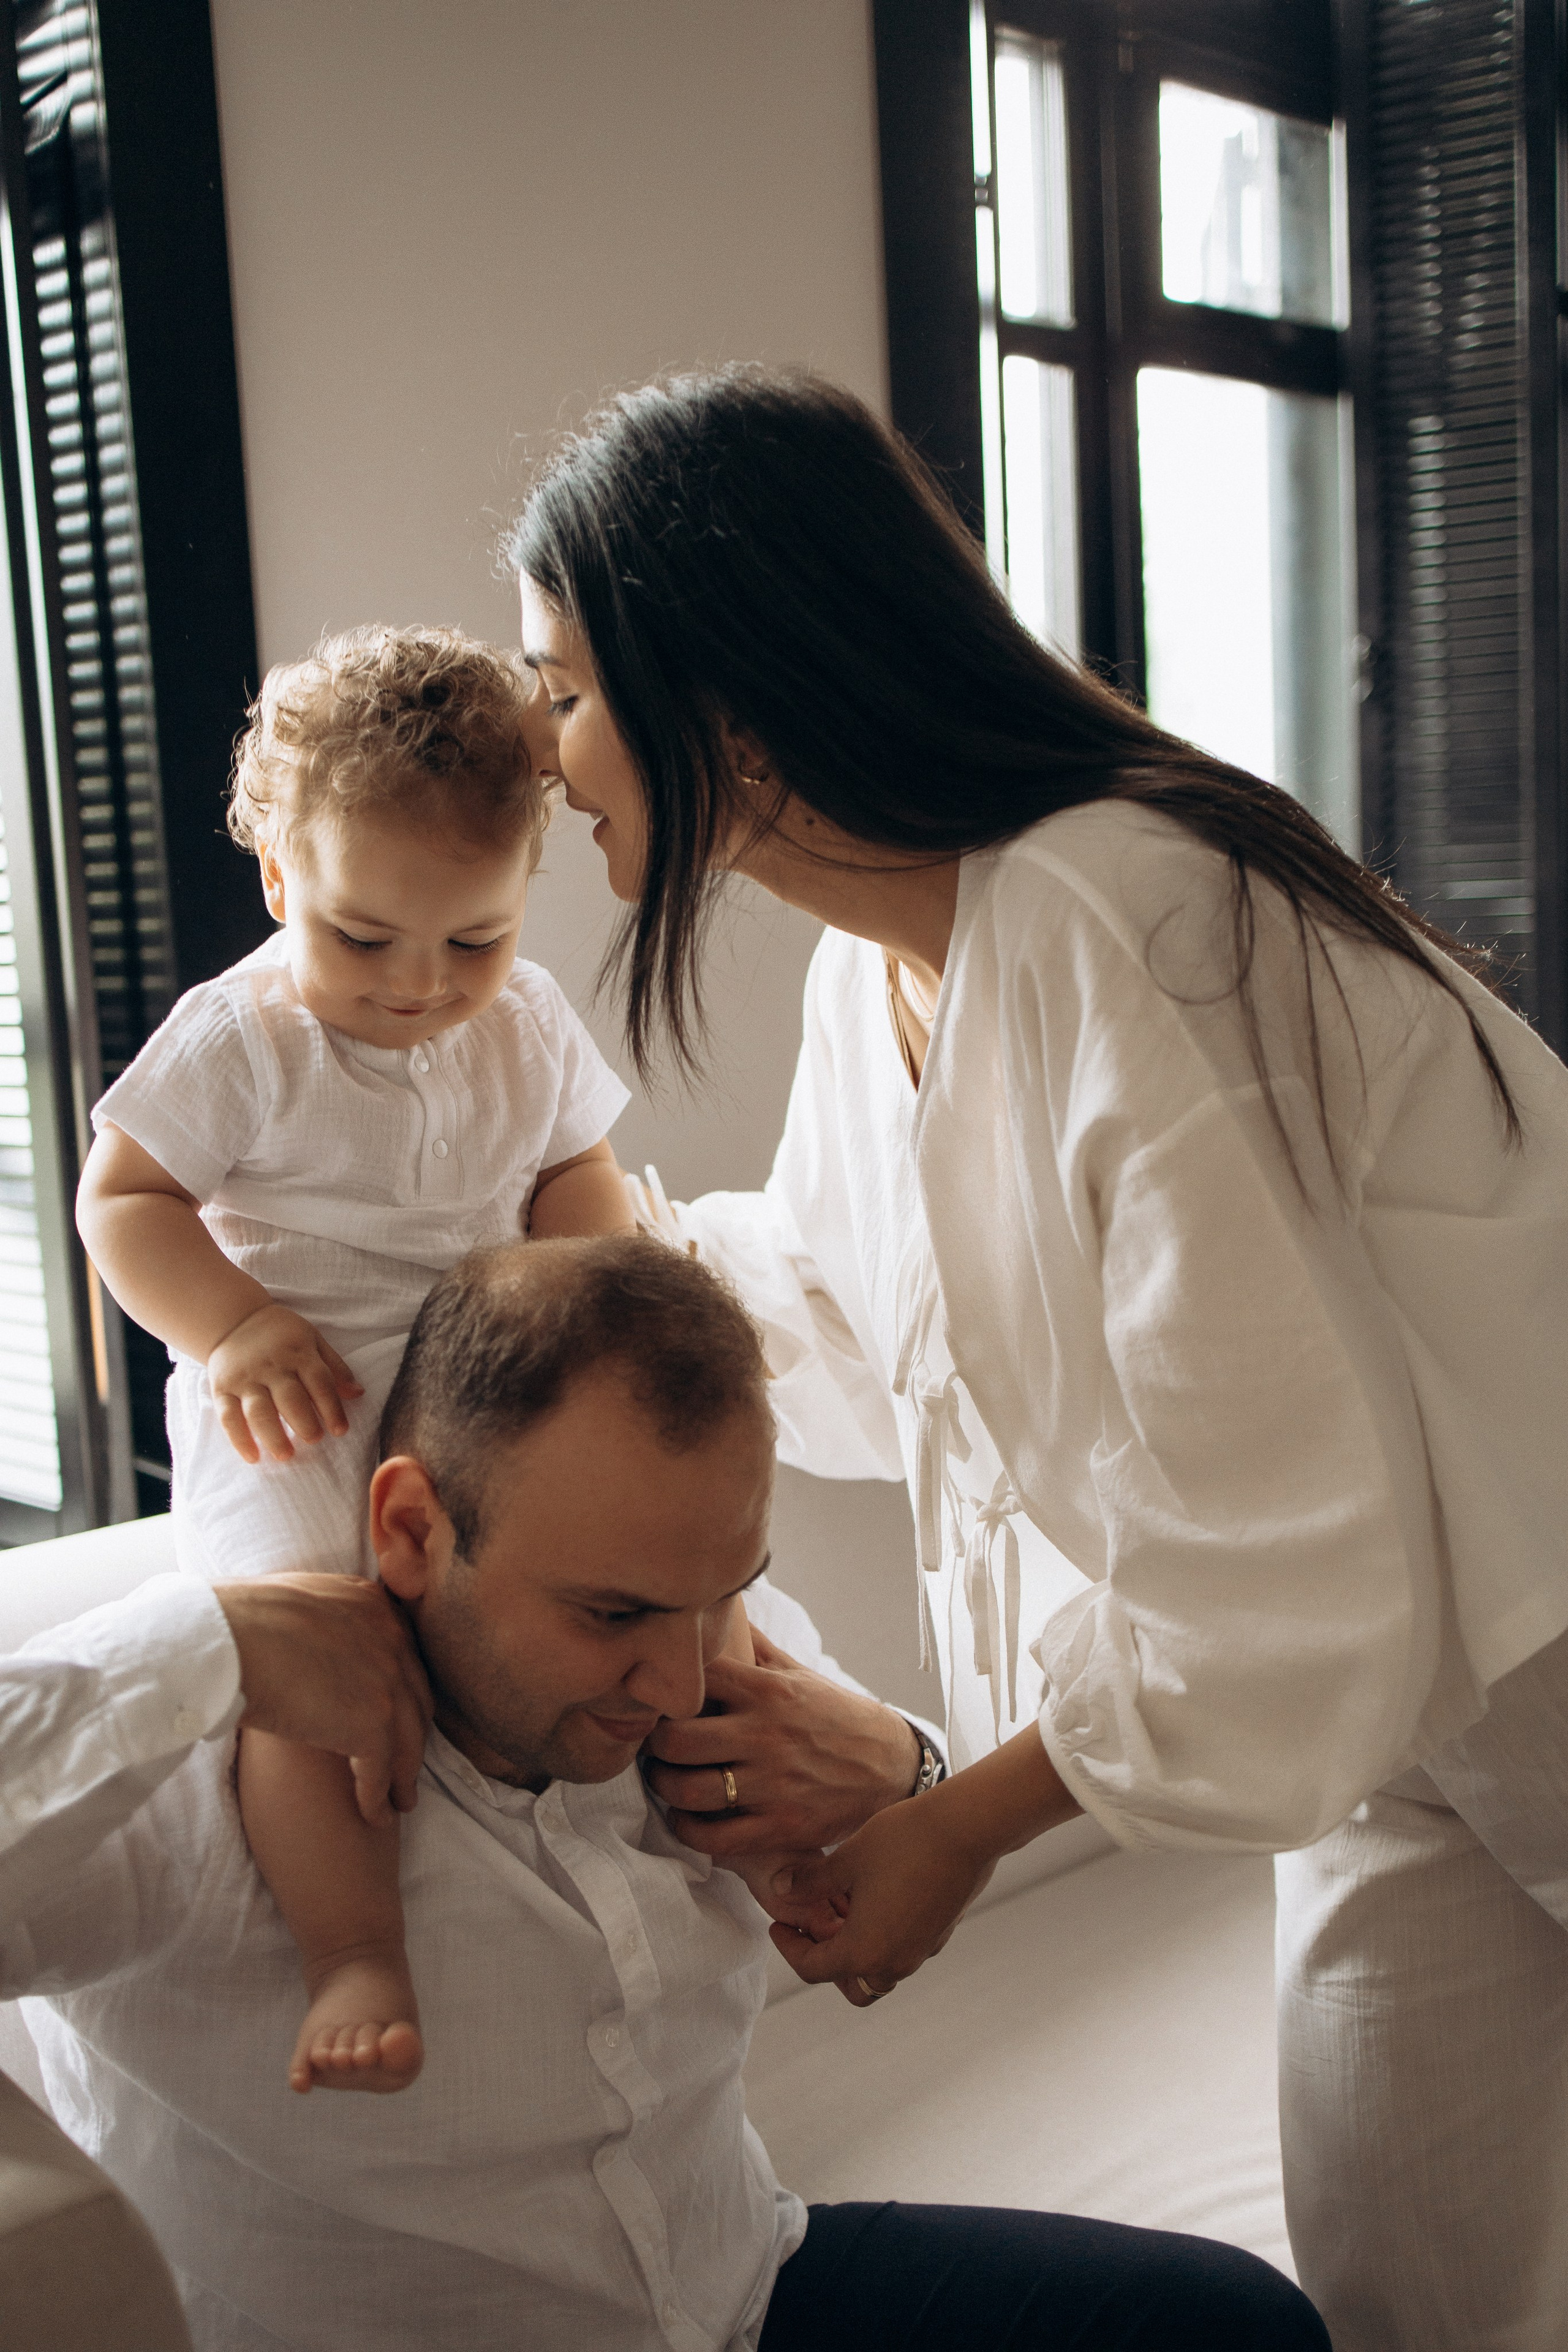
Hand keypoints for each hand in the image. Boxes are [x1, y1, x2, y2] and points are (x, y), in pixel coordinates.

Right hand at [207, 1304, 362, 1463]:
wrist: (234, 1321)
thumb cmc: (282, 1335)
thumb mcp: (313, 1340)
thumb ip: (335, 1367)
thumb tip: (358, 1393)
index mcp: (297, 1353)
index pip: (319, 1382)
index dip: (332, 1408)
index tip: (340, 1431)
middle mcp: (271, 1367)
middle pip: (289, 1398)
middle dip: (304, 1422)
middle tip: (315, 1440)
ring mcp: (244, 1379)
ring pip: (258, 1411)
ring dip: (272, 1435)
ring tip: (287, 1455)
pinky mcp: (222, 1389)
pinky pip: (228, 1417)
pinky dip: (239, 1439)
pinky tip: (253, 1457)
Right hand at [214, 1574, 432, 1826]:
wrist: (228, 1637)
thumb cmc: (238, 1622)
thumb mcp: (299, 1602)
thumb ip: (322, 1621)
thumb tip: (308, 1642)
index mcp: (374, 1607)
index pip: (402, 1660)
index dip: (402, 1695)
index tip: (396, 1721)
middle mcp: (392, 1640)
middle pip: (415, 1701)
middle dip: (413, 1737)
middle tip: (407, 1767)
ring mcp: (388, 1682)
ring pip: (408, 1741)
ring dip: (404, 1777)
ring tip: (400, 1803)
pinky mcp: (372, 1723)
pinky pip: (382, 1771)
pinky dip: (377, 1798)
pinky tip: (373, 1817)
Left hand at [640, 1624, 921, 1856]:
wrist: (890, 1764)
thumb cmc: (834, 1715)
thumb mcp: (797, 1674)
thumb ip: (754, 1648)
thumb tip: (722, 1608)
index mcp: (767, 1692)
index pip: (692, 1682)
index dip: (664, 1691)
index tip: (656, 1699)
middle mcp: (767, 1735)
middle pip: (677, 1740)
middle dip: (654, 1744)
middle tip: (652, 1744)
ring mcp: (774, 1783)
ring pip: (689, 1791)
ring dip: (665, 1787)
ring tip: (665, 1779)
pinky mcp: (782, 1826)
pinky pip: (716, 1838)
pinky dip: (689, 1830)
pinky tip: (687, 1817)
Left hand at [770, 1726, 1080, 2005]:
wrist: (966, 1828)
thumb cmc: (904, 1841)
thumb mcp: (846, 1860)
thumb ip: (809, 1881)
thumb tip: (779, 1888)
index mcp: (864, 1952)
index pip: (812, 1969)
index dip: (789, 1947)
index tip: (779, 1923)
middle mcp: (894, 1962)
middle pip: (848, 1983)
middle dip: (825, 1959)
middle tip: (812, 1923)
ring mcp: (921, 1952)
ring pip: (877, 1971)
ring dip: (855, 1951)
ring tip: (842, 1909)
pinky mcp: (938, 1935)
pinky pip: (901, 1952)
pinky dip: (880, 1940)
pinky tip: (874, 1899)